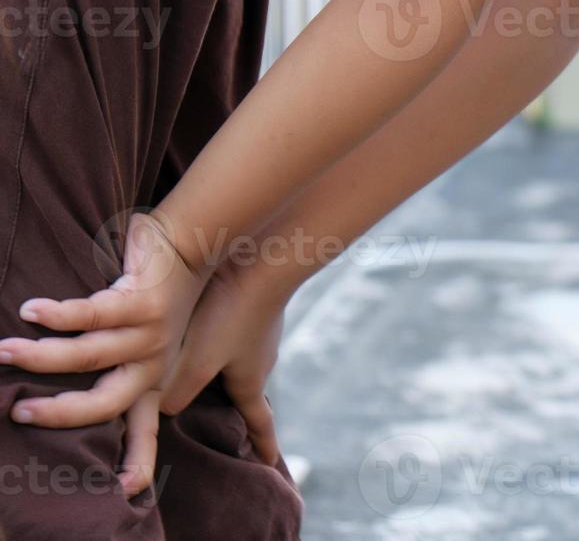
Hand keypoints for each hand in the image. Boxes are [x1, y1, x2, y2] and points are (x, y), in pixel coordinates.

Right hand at [0, 211, 205, 495]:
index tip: (124, 490)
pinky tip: (31, 311)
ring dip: (41, 356)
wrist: (194, 245)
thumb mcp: (147, 341)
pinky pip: (91, 314)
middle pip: (105, 403)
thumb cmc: (157, 294)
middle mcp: (154, 362)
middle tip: (18, 414)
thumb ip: (116, 366)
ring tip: (4, 351)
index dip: (135, 460)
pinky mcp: (143, 302)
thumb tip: (59, 391)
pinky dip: (57, 315)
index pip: (144, 427)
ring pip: (88, 355)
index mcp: (153, 377)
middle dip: (59, 414)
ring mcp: (151, 333)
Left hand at [159, 257, 287, 467]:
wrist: (259, 260)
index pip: (259, 421)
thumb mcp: (196, 361)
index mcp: (250, 380)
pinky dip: (227, 337)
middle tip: (240, 422)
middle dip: (244, 407)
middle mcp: (261, 358)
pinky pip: (240, 331)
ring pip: (243, 358)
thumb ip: (178, 390)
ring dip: (232, 368)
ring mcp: (260, 330)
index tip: (268, 464)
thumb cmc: (229, 315)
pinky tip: (213, 324)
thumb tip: (163, 411)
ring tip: (218, 371)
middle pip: (250, 389)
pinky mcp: (253, 305)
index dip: (262, 443)